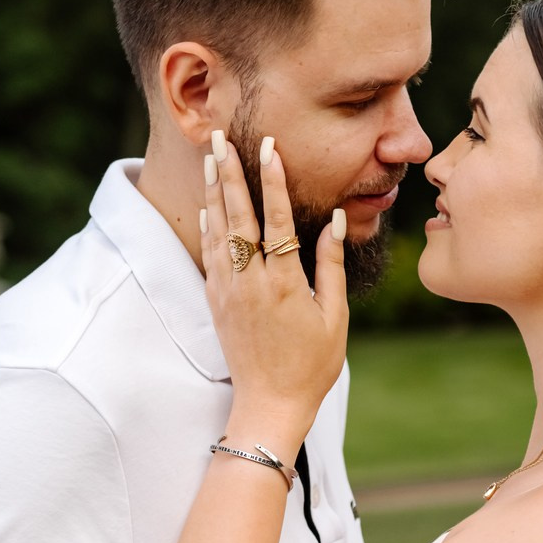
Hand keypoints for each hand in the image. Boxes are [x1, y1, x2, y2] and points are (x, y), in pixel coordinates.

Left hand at [201, 136, 347, 446]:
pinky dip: (207, 227)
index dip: (273, 179)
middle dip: (229, 172)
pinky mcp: (216, 304)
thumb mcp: (334, 316)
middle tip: (220, 136)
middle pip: (237, 215)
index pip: (277, 219)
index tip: (269, 146)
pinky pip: (210, 256)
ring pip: (217, 231)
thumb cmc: (312, 365)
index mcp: (284, 283)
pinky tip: (206, 206)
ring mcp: (229, 293)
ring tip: (209, 157)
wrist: (270, 405)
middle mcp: (251, 283)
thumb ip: (331, 266)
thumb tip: (336, 221)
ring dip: (213, 192)